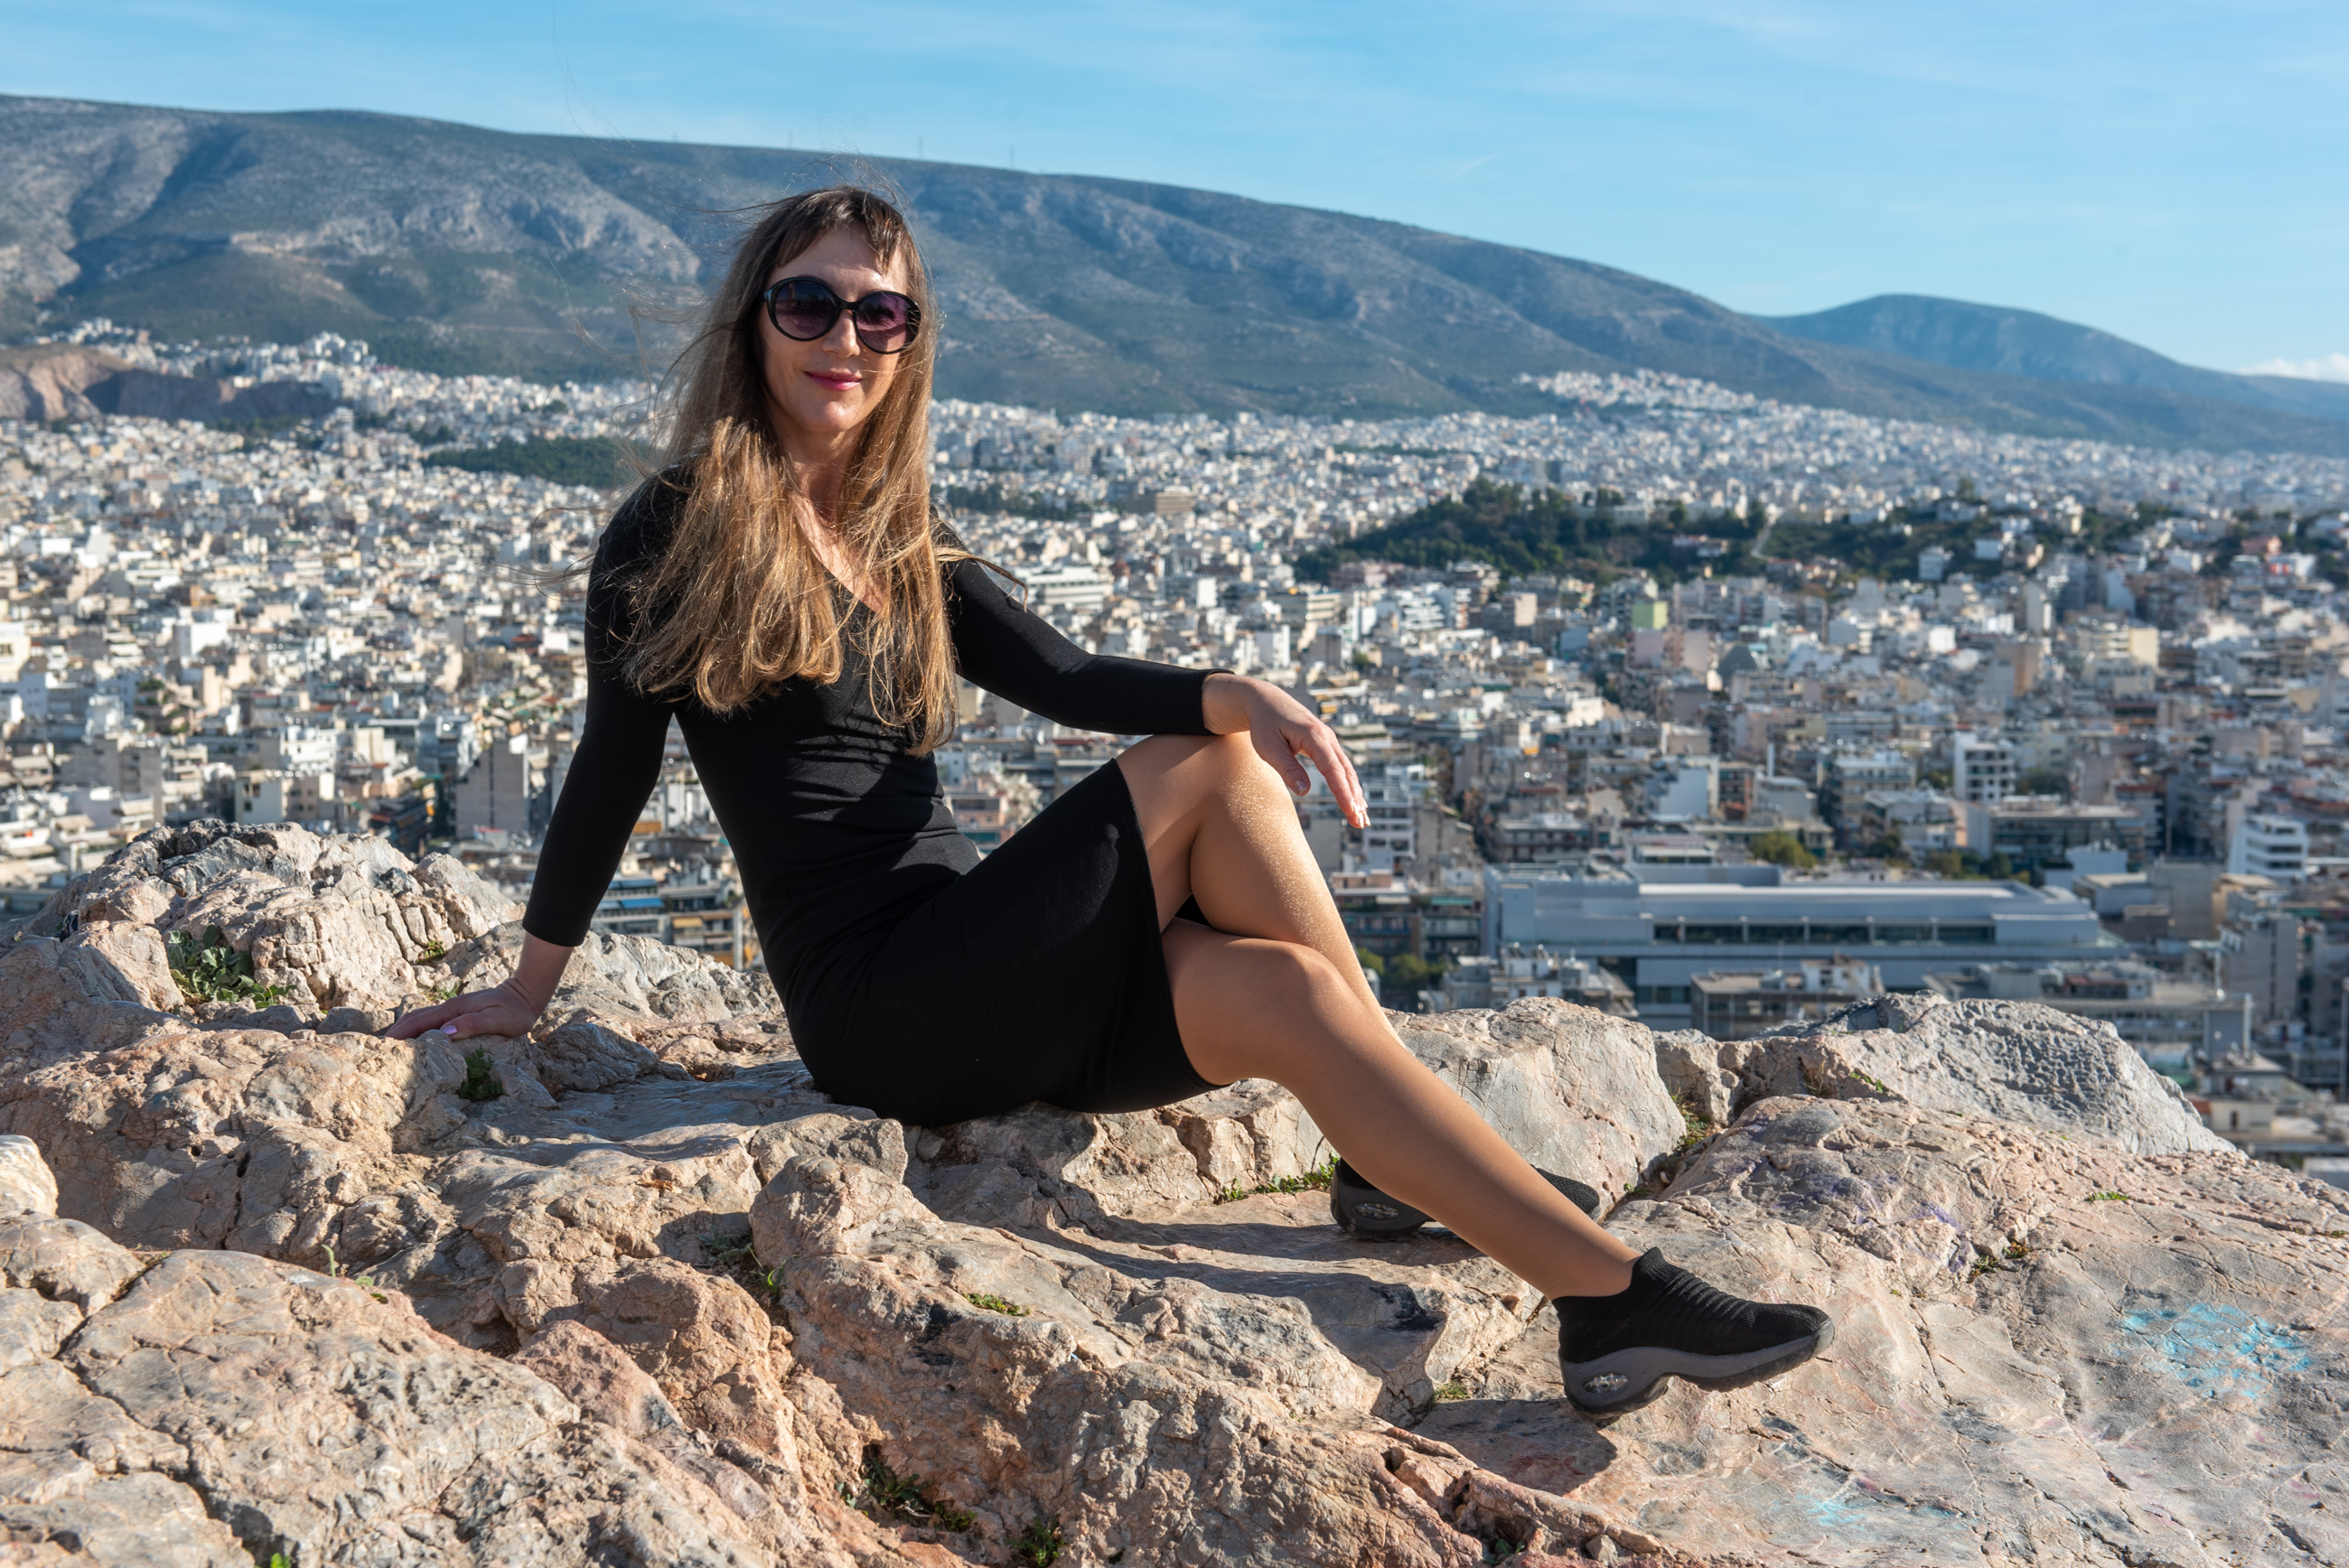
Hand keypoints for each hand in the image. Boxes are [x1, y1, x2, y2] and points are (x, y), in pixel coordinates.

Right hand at [385, 978, 544, 1040]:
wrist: (525, 997)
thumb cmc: (515, 1011)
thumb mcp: (499, 1019)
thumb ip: (474, 1024)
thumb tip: (445, 1033)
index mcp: (454, 1010)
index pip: (419, 1022)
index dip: (400, 1034)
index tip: (382, 1048)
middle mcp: (448, 1009)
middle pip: (413, 1020)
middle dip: (394, 1035)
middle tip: (375, 1054)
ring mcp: (451, 1013)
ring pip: (419, 1021)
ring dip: (402, 1034)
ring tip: (386, 1052)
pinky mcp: (457, 1018)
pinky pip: (430, 1025)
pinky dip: (416, 1033)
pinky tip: (412, 1046)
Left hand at [1203, 672, 1367, 827]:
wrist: (1265, 700)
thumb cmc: (1264, 724)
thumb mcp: (1268, 746)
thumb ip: (1287, 768)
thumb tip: (1304, 791)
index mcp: (1314, 736)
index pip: (1333, 768)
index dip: (1342, 791)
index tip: (1350, 810)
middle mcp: (1327, 737)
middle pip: (1346, 772)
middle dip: (1354, 798)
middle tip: (1360, 823)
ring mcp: (1329, 740)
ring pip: (1348, 770)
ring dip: (1356, 795)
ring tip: (1361, 819)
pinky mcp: (1326, 745)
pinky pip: (1342, 767)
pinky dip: (1349, 785)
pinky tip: (1353, 801)